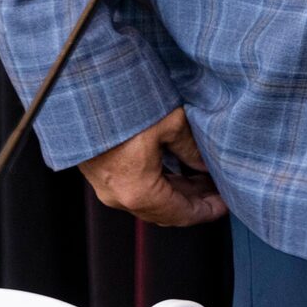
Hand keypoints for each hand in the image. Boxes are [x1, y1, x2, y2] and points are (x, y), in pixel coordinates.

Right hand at [77, 107, 226, 227]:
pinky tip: (182, 171)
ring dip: (181, 192)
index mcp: (138, 192)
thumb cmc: (123, 106)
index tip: (227, 204)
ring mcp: (107, 187)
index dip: (207, 211)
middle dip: (197, 201)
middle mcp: (119, 197)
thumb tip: (206, 163)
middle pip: (166, 211)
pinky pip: (138, 189)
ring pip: (152, 201)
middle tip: (221, 189)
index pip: (181, 214)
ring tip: (206, 178)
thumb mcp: (171, 124)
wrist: (79, 91)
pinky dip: (163, 184)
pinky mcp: (102, 174)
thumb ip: (192, 150)